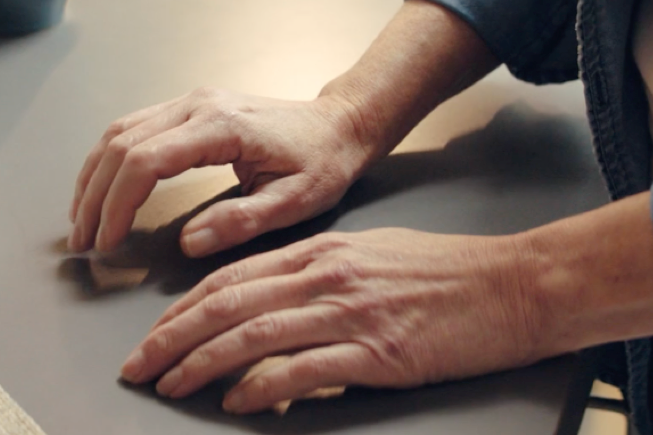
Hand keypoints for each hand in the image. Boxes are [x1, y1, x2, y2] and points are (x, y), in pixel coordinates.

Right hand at [70, 87, 376, 255]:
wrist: (340, 124)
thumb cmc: (323, 162)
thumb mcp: (294, 203)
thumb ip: (241, 222)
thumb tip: (189, 243)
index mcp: (221, 128)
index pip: (146, 162)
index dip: (118, 204)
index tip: (108, 243)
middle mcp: (198, 106)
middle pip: (121, 144)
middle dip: (94, 196)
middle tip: (83, 242)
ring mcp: (191, 102)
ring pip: (119, 132)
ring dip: (94, 176)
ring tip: (82, 220)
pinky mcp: (191, 108)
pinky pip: (134, 128)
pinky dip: (109, 160)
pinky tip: (102, 189)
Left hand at [118, 229, 553, 413]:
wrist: (515, 286)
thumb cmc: (452, 275)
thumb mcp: (375, 258)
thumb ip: (323, 278)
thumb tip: (277, 308)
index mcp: (323, 251)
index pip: (232, 277)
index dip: (183, 307)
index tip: (154, 333)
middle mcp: (327, 275)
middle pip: (226, 304)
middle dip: (171, 337)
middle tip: (137, 365)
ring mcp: (350, 312)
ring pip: (251, 334)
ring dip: (200, 363)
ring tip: (169, 385)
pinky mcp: (376, 351)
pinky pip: (301, 369)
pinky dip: (261, 386)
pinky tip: (237, 400)